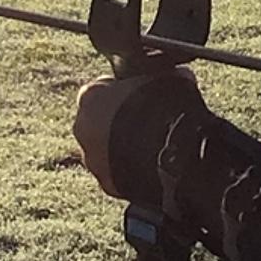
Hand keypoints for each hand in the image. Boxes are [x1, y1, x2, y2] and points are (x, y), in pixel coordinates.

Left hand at [73, 61, 203, 201]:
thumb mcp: (169, 78)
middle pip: (98, 123)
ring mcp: (93, 160)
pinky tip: (152, 168)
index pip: (100, 89)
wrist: (177, 152)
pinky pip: (118, 176)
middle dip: (117, 124)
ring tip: (152, 148)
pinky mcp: (107, 185)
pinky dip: (130, 172)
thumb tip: (178, 76)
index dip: (122, 92)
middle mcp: (83, 129)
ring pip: (105, 152)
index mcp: (90, 96)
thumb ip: (161, 77)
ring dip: (122, 149)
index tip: (140, 97)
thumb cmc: (169, 107)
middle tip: (146, 125)